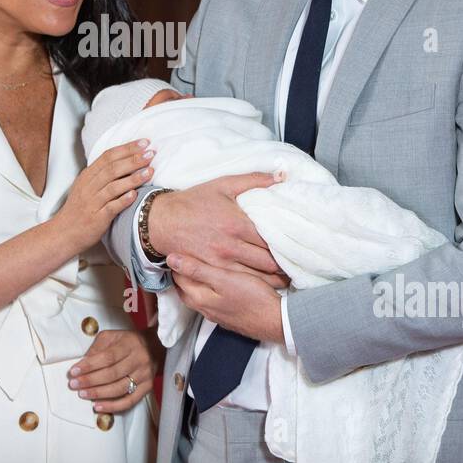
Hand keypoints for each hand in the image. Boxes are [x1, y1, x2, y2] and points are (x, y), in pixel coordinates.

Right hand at [53, 140, 154, 250]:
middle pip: (112, 168)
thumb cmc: (79, 209)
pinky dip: (123, 200)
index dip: (127, 148)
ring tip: (150, 171)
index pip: (108, 156)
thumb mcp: (86, 186)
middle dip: (133, 159)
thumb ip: (102, 174)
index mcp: (87, 176)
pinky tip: (135, 195)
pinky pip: (111, 207)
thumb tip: (127, 160)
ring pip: (113, 187)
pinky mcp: (97, 218)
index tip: (144, 143)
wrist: (64, 233)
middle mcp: (89, 187)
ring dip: (133, 178)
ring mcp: (92, 203)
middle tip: (151, 153)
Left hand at [68, 328, 158, 413]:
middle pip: (112, 374)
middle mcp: (139, 359)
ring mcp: (144, 375)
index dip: (89, 366)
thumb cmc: (127, 341)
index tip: (73, 371)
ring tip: (83, 394)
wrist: (154, 346)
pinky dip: (113, 406)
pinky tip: (98, 406)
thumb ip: (97, 348)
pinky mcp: (147, 388)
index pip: (107, 357)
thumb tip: (82, 363)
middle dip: (90, 381)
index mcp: (130, 344)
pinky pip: (129, 401)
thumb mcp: (112, 337)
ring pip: (119, 389)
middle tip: (74, 384)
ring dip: (98, 394)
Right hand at [150, 173, 289, 287]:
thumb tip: (281, 176)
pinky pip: (239, 283)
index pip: (273, 239)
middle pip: (269, 262)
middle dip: (286, 266)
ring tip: (287, 278)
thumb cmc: (194, 201)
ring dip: (275, 279)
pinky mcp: (211, 271)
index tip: (300, 247)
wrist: (162, 221)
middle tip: (298, 266)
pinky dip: (255, 285)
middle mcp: (231, 246)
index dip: (289, 245)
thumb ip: (254, 180)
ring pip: (257, 277)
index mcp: (238, 224)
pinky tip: (265, 286)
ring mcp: (221, 262)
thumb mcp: (223, 185)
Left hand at [167, 254, 285, 344]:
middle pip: (186, 289)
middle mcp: (205, 309)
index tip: (178, 248)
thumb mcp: (224, 278)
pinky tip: (217, 284)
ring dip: (195, 282)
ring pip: (198, 296)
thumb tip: (171, 259)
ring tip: (198, 267)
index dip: (176, 263)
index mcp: (200, 298)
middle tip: (185, 255)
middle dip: (182, 273)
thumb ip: (197, 269)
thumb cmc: (252, 297)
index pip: (178, 278)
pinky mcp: (229, 317)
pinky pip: (211, 301)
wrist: (277, 322)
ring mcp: (217, 315)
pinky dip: (208, 290)